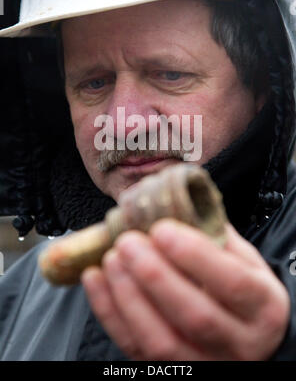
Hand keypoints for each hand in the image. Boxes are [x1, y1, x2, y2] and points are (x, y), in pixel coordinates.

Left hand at [81, 219, 289, 359]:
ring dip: (128, 295)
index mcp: (262, 307)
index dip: (195, 256)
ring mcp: (202, 363)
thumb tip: (173, 201)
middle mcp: (238, 343)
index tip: (162, 229)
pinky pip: (134, 347)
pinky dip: (109, 312)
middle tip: (128, 241)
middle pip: (194, 315)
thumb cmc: (242, 290)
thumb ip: (215, 235)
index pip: (232, 283)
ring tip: (111, 257)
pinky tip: (96, 279)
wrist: (246, 335)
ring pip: (160, 340)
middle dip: (155, 275)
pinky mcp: (170, 369)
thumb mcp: (243, 260)